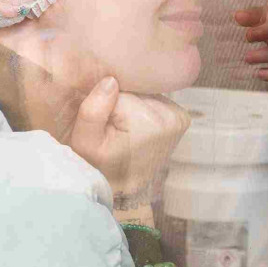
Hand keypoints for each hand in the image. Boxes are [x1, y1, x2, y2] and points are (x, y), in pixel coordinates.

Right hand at [66, 76, 190, 201]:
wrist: (122, 185)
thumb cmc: (100, 165)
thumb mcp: (85, 142)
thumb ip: (93, 111)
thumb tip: (111, 81)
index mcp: (150, 122)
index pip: (122, 91)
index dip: (107, 103)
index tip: (105, 123)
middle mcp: (172, 119)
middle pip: (137, 91)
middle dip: (123, 104)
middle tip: (114, 127)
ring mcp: (180, 119)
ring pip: (147, 94)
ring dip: (135, 107)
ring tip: (125, 129)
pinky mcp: (182, 119)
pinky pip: (157, 102)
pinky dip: (145, 110)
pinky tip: (138, 127)